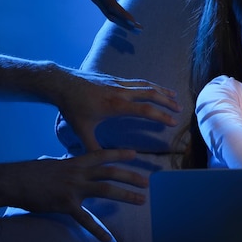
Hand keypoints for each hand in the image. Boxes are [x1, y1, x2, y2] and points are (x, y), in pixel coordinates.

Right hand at [9, 149, 147, 241]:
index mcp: (76, 162)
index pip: (103, 155)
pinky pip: (85, 219)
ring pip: (106, 190)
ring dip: (126, 195)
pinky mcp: (66, 204)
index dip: (120, 154)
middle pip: (111, 172)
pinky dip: (97, 229)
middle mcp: (79, 172)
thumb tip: (77, 164)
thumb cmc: (32, 172)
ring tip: (141, 200)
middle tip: (147, 182)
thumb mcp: (56, 163)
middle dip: (130, 176)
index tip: (136, 154)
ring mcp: (74, 188)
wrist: (14, 181)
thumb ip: (71, 166)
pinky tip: (107, 239)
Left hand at [55, 69, 181, 151]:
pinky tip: (154, 89)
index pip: (145, 110)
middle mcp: (121, 92)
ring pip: (146, 85)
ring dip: (162, 90)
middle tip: (180, 108)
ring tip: (174, 96)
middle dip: (167, 101)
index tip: (173, 121)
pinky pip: (138, 81)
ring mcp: (119, 83)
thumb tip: (101, 162)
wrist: (62, 84)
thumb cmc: (72, 107)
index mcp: (116, 105)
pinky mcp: (115, 79)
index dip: (161, 115)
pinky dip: (150, 85)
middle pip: (151, 94)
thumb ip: (92, 146)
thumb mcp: (81, 130)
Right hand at [60, 0, 143, 30]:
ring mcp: (96, 0)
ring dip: (122, 23)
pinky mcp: (96, 0)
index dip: (123, 15)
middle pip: (113, 15)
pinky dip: (117, 18)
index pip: (113, 6)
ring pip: (110, 16)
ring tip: (135, 29)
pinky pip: (107, 12)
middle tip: (140, 30)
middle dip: (126, 24)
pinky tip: (125, 22)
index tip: (133, 23)